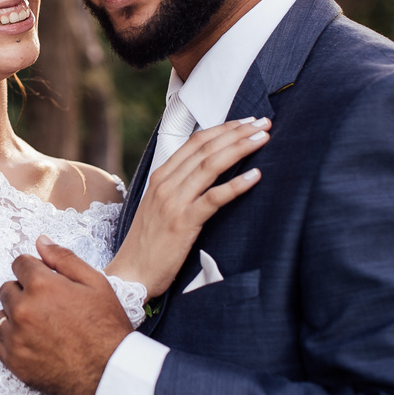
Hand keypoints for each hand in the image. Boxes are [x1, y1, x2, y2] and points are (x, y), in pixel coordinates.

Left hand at [0, 237, 132, 394]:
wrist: (110, 373)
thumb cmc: (107, 328)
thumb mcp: (95, 283)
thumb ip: (64, 258)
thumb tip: (41, 241)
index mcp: (41, 286)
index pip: (19, 264)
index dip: (34, 270)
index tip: (45, 281)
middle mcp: (23, 310)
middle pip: (7, 289)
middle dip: (24, 292)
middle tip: (48, 306)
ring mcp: (16, 338)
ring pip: (1, 316)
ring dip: (16, 316)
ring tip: (42, 327)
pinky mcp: (14, 362)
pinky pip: (1, 343)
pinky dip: (15, 342)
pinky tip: (37, 344)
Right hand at [105, 117, 269, 298]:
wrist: (131, 273)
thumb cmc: (148, 243)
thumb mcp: (158, 206)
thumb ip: (177, 187)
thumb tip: (204, 174)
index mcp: (160, 177)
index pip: (195, 142)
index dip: (222, 128)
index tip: (245, 121)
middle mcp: (166, 184)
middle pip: (205, 148)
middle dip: (236, 132)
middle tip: (262, 122)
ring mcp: (173, 202)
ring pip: (211, 166)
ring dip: (239, 148)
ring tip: (262, 139)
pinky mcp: (183, 223)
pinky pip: (213, 198)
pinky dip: (236, 185)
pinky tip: (255, 177)